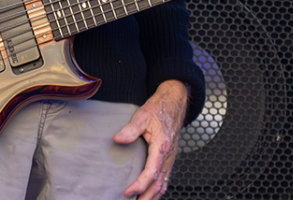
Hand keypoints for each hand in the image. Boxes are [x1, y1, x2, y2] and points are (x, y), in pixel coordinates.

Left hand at [114, 79, 188, 198]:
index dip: (140, 185)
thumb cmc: (159, 109)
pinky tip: (150, 194)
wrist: (174, 103)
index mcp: (163, 146)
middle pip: (159, 184)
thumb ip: (131, 128)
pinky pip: (165, 178)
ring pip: (163, 183)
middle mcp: (168, 155)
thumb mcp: (143, 115)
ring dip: (153, 196)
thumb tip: (119, 138)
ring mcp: (170, 158)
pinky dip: (158, 189)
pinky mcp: (169, 158)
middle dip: (147, 197)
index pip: (152, 172)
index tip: (128, 192)